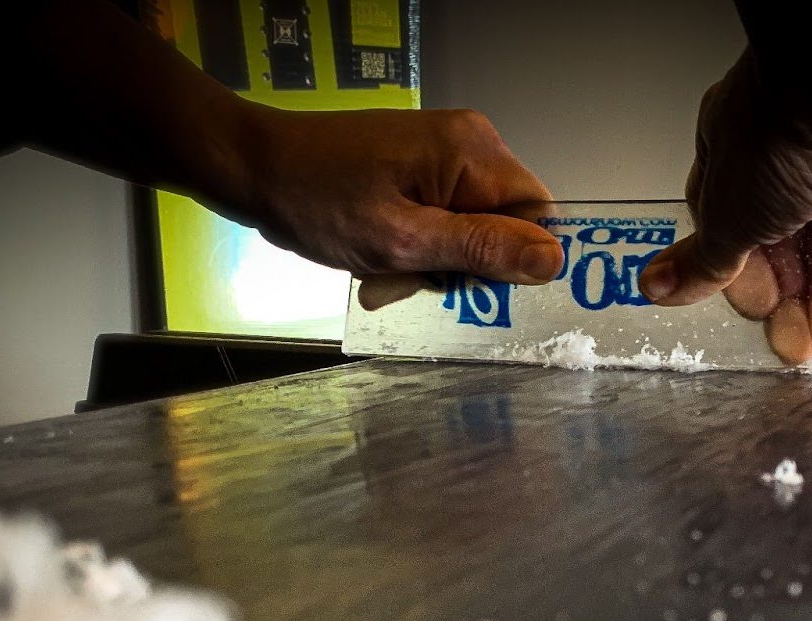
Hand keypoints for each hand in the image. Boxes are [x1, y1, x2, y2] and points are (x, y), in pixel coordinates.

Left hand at [215, 104, 563, 297]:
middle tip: (413, 279)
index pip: (538, 217)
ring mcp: (444, 154)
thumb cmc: (317, 200)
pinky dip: (420, 249)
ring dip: (438, 264)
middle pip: (507, 225)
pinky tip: (385, 257)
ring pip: (474, 230)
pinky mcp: (422, 167)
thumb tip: (553, 260)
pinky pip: (446, 220)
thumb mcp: (402, 241)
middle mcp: (469, 144)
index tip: (470, 285)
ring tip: (390, 270)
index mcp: (473, 152)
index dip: (513, 261)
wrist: (257, 168)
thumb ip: (479, 250)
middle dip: (467, 265)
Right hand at [640, 26, 811, 363]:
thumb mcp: (728, 214)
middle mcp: (787, 170)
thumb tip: (658, 287)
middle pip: (788, 257)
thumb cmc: (786, 127)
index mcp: (734, 169)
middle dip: (794, 305)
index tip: (760, 315)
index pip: (737, 245)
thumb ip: (703, 261)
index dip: (748, 287)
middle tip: (798, 343)